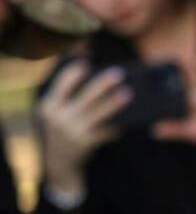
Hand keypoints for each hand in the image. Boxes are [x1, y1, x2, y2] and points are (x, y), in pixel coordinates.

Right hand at [38, 61, 130, 193]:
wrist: (59, 160)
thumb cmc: (61, 125)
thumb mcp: (56, 108)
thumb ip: (66, 86)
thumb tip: (83, 53)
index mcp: (49, 105)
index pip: (62, 85)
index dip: (73, 73)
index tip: (86, 63)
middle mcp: (59, 118)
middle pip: (84, 97)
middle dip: (102, 84)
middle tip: (118, 73)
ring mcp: (73, 131)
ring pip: (98, 114)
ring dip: (114, 103)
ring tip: (128, 93)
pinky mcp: (87, 143)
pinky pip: (105, 132)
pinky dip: (116, 125)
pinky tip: (128, 119)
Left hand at [153, 53, 195, 149]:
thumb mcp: (193, 133)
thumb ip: (176, 130)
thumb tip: (154, 132)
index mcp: (184, 103)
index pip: (168, 92)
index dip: (156, 85)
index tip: (144, 80)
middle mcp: (193, 92)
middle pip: (181, 78)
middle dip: (171, 72)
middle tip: (158, 63)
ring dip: (189, 65)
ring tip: (181, 58)